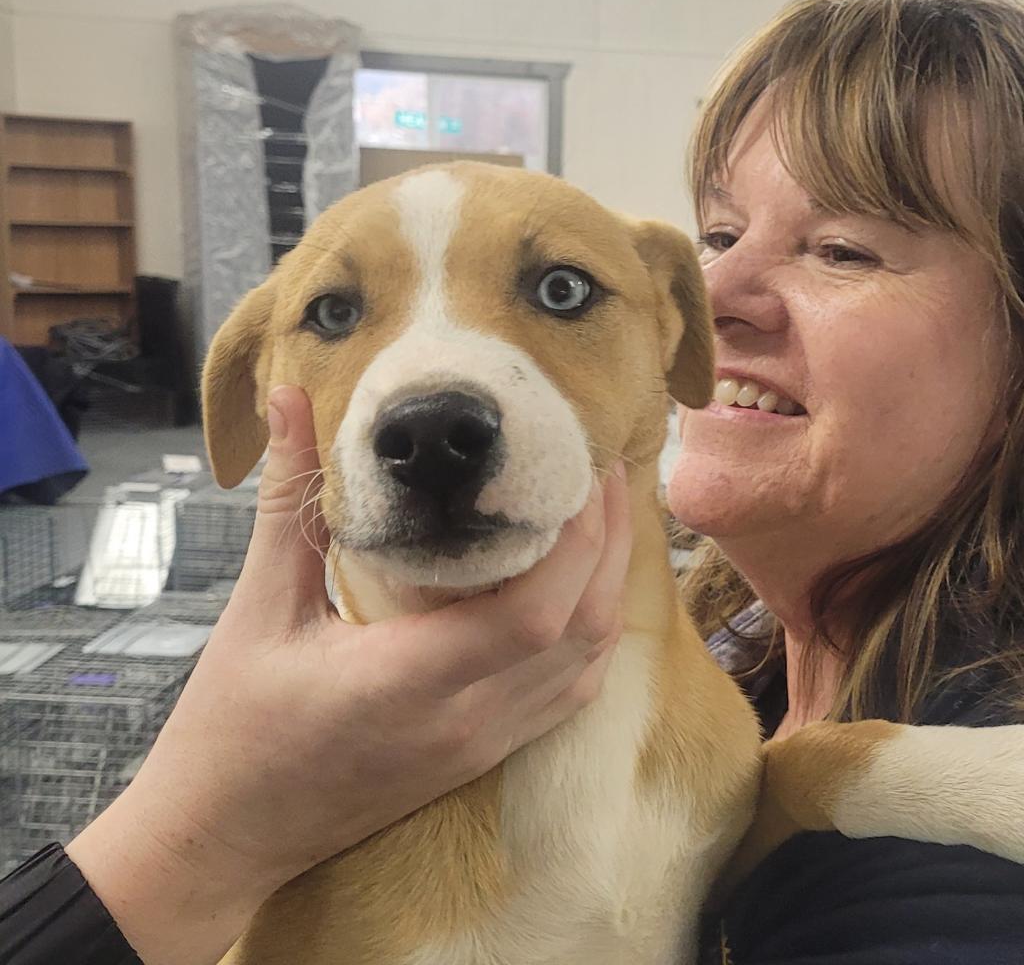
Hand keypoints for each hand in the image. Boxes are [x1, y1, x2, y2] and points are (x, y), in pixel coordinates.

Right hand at [67, 385, 631, 964]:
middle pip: (581, 633)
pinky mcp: (481, 759)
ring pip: (587, 668)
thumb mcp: (257, 607)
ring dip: (608, 590)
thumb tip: (291, 400)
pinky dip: (589, 638)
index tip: (579, 472)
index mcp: (405, 681)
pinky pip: (565, 697)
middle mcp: (463, 720)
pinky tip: (579, 592)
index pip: (532, 612)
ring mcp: (480, 747)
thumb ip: (290, 502)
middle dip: (611, 548)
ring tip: (604, 521)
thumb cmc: (229, 724)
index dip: (577, 540)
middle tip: (607, 476)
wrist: (225, 837)